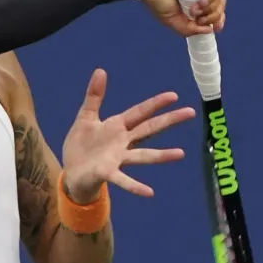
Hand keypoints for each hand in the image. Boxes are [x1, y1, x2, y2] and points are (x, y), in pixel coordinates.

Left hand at [61, 69, 194, 202]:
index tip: (174, 95)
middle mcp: (122, 142)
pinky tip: (149, 193)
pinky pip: (123, 180)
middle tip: (191, 112)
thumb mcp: (86, 117)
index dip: (155, 103)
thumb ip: (94, 96)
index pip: (139, 112)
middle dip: (169, 120)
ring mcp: (117, 158)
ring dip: (161, 155)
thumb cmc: (81, 146)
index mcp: (117, 127)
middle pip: (149, 129)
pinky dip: (135, 186)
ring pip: (143, 155)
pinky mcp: (107, 173)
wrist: (71, 172)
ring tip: (181, 153)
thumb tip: (100, 70)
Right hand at [138, 0, 226, 36]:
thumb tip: (209, 29)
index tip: (216, 28)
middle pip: (218, 2)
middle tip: (201, 20)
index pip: (212, 8)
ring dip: (210, 7)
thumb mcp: (173, 20)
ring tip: (194, 10)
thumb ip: (190, 28)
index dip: (216, 19)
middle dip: (213, 15)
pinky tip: (202, 0)